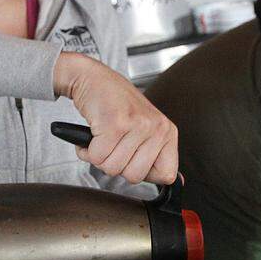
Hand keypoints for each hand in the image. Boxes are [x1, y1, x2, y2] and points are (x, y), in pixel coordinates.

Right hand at [53, 52, 177, 184]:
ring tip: (102, 137)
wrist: (92, 78)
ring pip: (113, 168)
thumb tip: (173, 181)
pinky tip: (93, 134)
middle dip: (117, 165)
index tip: (133, 158)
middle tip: (114, 145)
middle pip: (135, 176)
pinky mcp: (114, 124)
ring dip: (99, 156)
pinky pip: (96, 157)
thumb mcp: (145, 128)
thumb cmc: (115, 103)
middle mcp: (156, 127)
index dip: (144, 173)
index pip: (167, 175)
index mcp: (167, 131)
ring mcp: (136, 125)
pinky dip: (87, 150)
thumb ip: (156, 154)